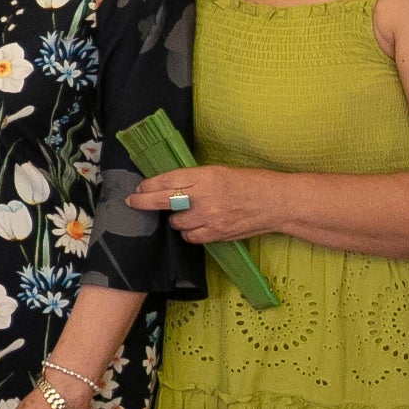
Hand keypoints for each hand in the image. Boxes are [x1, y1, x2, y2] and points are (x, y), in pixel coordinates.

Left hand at [127, 164, 275, 244]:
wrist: (275, 202)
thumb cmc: (250, 182)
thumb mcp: (219, 171)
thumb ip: (195, 179)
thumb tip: (169, 185)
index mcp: (205, 176)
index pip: (167, 181)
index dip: (148, 185)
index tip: (139, 188)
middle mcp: (204, 197)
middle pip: (163, 201)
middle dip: (143, 202)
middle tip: (133, 202)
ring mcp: (210, 218)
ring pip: (176, 223)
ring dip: (175, 219)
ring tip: (185, 213)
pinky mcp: (216, 235)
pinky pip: (190, 237)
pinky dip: (189, 233)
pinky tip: (194, 226)